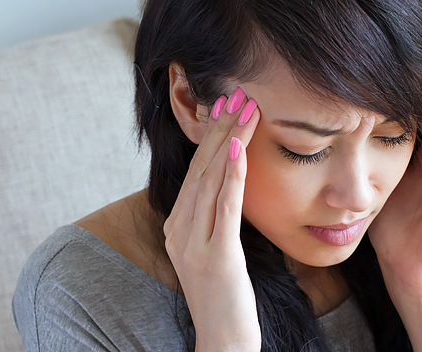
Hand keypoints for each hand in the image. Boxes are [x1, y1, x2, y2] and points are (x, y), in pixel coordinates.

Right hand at [163, 88, 260, 351]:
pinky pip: (224, 208)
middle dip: (219, 129)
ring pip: (211, 181)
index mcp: (177, 225)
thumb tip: (226, 182)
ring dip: (228, 142)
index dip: (210, 137)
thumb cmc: (223, 293)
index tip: (225, 107)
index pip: (195, 172)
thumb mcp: (211, 248)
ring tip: (244, 110)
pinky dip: (232, 176)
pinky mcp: (216, 257)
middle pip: (201, 169)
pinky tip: (239, 150)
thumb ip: (212, 216)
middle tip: (236, 95)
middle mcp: (179, 229)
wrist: (223, 340)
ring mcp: (194, 244)